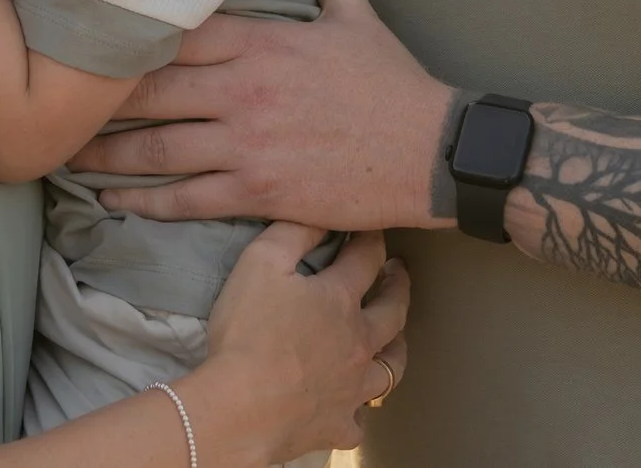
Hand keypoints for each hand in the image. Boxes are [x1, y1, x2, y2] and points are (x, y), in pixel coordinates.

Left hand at [67, 0, 456, 230]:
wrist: (432, 153)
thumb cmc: (393, 84)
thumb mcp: (357, 15)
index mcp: (261, 42)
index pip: (175, 31)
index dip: (124, 37)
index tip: (84, 39)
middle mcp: (243, 90)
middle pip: (149, 90)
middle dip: (96, 98)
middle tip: (52, 99)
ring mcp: (246, 145)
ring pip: (156, 149)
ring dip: (104, 153)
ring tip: (64, 152)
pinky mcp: (257, 194)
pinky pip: (185, 199)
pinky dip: (141, 200)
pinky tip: (110, 198)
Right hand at [187, 224, 409, 461]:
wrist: (241, 407)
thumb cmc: (248, 333)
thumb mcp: (260, 264)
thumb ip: (292, 234)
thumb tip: (320, 215)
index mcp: (340, 300)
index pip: (366, 258)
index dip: (370, 239)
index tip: (371, 229)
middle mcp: (359, 342)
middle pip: (394, 311)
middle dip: (399, 287)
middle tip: (399, 274)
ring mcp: (353, 388)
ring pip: (391, 367)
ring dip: (396, 348)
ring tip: (394, 339)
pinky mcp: (338, 424)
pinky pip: (359, 419)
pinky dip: (358, 409)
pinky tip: (352, 404)